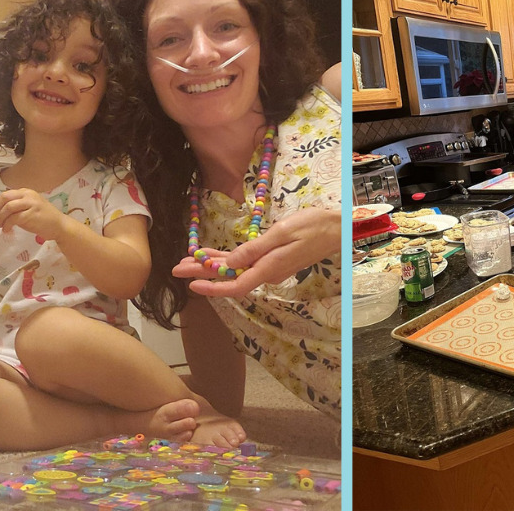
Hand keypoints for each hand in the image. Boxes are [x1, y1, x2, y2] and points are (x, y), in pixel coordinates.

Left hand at [0, 188, 65, 240]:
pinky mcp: (33, 214)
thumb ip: (13, 207)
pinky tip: (7, 230)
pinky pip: (14, 218)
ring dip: (0, 218)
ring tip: (0, 226)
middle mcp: (28, 195)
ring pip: (8, 207)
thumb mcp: (27, 209)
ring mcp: (31, 204)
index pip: (4, 195)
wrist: (60, 226)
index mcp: (25, 192)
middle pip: (4, 198)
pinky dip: (7, 225)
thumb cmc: (42, 219)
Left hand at [173, 207, 340, 297]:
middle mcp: (266, 272)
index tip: (191, 284)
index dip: (212, 287)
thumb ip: (255, 250)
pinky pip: (245, 262)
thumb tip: (231, 265)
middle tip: (176, 268)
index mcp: (268, 269)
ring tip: (187, 261)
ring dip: (211, 265)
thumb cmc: (313, 227)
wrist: (337, 228)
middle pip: (229, 277)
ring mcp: (269, 267)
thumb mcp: (282, 234)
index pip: (235, 286)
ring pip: (234, 269)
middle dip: (202, 273)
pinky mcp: (272, 258)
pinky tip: (211, 255)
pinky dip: (227, 259)